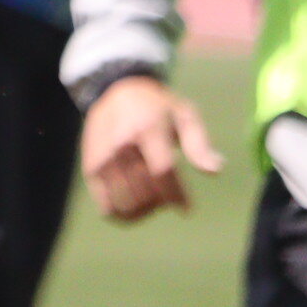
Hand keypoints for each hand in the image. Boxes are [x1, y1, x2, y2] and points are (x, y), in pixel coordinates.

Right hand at [79, 75, 222, 224]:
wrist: (115, 91)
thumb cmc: (158, 108)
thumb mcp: (184, 116)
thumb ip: (199, 144)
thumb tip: (215, 170)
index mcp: (146, 129)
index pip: (162, 172)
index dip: (177, 196)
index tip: (187, 209)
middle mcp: (120, 145)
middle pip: (145, 193)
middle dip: (162, 202)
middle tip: (169, 194)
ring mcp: (103, 158)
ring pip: (127, 205)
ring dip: (145, 210)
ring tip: (152, 198)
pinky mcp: (91, 170)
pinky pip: (108, 208)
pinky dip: (124, 215)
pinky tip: (135, 205)